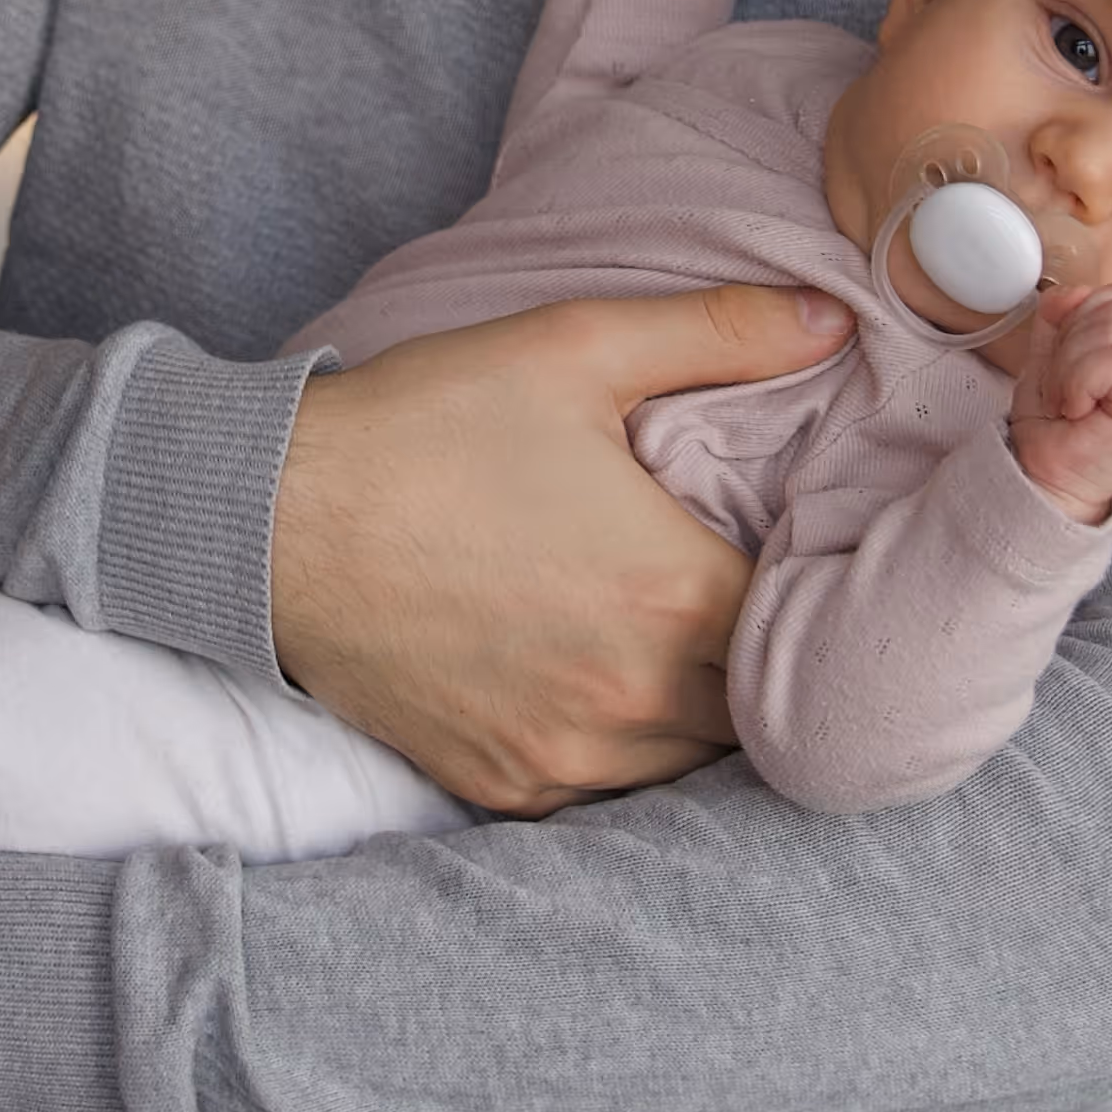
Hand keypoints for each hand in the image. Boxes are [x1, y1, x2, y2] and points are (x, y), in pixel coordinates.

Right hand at [271, 281, 853, 815]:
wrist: (270, 518)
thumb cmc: (426, 424)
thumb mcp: (576, 347)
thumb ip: (722, 332)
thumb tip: (841, 319)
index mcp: (673, 591)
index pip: (802, 622)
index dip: (807, 587)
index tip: (789, 553)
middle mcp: (632, 694)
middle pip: (757, 703)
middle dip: (757, 653)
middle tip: (734, 596)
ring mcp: (564, 753)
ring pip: (688, 760)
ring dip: (696, 709)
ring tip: (669, 638)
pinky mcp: (502, 784)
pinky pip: (603, 792)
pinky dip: (617, 748)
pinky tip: (593, 681)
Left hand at [1006, 283, 1111, 523]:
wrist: (1045, 476)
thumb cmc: (1052, 425)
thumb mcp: (1050, 354)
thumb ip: (1062, 316)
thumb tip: (1072, 292)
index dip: (1077, 319)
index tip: (1062, 363)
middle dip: (1070, 345)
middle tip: (1065, 388)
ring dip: (1071, 368)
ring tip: (1070, 401)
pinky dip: (1080, 381)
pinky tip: (1078, 409)